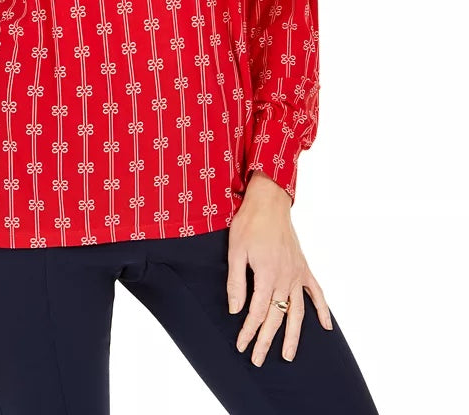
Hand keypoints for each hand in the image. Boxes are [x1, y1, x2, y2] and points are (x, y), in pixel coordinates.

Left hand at [226, 172, 332, 365]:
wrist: (269, 201)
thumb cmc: (249, 224)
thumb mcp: (235, 251)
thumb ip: (236, 283)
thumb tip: (235, 310)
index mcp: (267, 274)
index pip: (257, 312)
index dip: (249, 331)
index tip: (241, 345)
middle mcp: (286, 277)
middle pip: (276, 316)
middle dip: (266, 340)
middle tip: (258, 360)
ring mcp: (297, 273)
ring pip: (297, 311)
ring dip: (293, 335)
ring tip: (288, 356)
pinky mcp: (304, 267)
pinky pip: (316, 292)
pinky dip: (322, 309)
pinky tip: (327, 327)